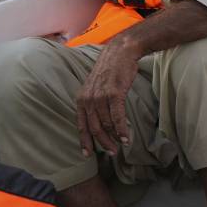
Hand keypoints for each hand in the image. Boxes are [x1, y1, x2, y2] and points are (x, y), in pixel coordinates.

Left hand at [77, 41, 141, 156]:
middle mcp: (88, 99)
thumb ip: (94, 102)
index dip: (84, 141)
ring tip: (121, 145)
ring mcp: (100, 97)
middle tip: (112, 152)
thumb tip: (100, 120)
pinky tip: (126, 138)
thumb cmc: (111, 70)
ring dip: (114, 137)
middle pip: (94, 128)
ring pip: (106, 124)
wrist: (121, 52)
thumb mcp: (96, 87)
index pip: (81, 125)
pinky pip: (117, 117)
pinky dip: (121, 129)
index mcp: (81, 99)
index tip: (87, 155)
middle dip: (103, 142)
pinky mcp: (114, 93)